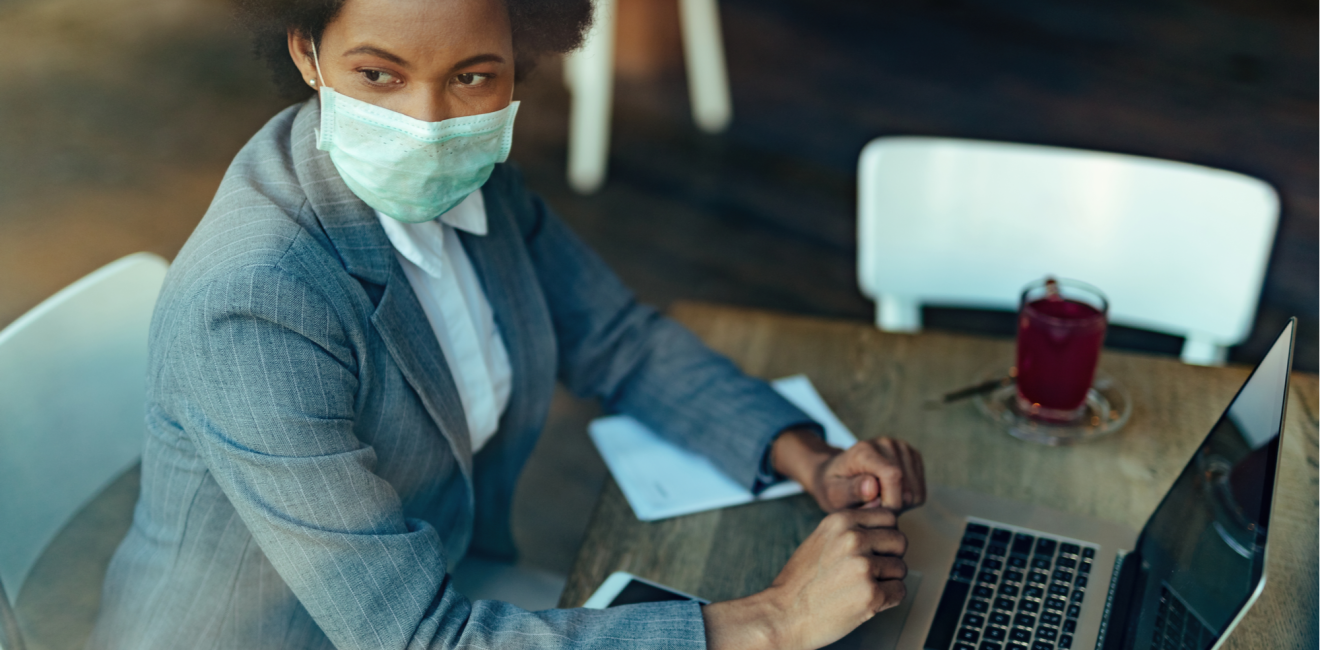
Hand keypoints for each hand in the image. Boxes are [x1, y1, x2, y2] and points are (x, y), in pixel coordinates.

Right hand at [702, 508, 907, 649]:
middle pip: (900, 541)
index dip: (884, 535)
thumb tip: (883, 521)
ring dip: (887, 580)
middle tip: (871, 571)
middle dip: (890, 557)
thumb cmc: (800, 582)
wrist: (784, 615)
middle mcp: (853, 539)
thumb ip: (851, 528)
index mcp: (840, 521)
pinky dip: (887, 600)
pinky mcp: (871, 594)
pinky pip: (899, 592)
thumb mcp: (821, 539)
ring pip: (901, 568)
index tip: (874, 548)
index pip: (889, 516)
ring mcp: (863, 567)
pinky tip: (865, 600)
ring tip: (861, 587)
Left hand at [813, 438, 925, 511]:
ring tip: (878, 501)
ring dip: (899, 504)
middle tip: (871, 506)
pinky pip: (920, 491)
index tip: (874, 511)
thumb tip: (873, 487)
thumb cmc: (833, 486)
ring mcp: (902, 448)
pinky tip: (888, 496)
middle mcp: (886, 444)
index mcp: (865, 450)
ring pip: (916, 492)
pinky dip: (906, 500)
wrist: (836, 473)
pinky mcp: (912, 457)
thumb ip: (850, 490)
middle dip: (891, 505)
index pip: (893, 476)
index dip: (889, 502)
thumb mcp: (832, 493)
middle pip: (907, 488)